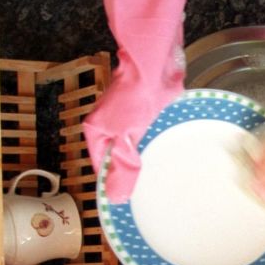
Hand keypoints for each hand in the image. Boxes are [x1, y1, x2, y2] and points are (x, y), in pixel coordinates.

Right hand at [83, 41, 185, 202]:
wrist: (154, 65)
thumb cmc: (136, 98)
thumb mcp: (126, 138)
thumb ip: (123, 166)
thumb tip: (115, 197)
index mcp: (96, 131)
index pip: (101, 166)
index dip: (113, 181)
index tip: (128, 199)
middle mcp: (108, 125)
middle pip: (117, 155)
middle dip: (131, 170)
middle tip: (148, 190)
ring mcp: (127, 116)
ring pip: (134, 146)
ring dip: (145, 156)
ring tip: (159, 175)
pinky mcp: (145, 110)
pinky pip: (148, 134)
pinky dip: (155, 143)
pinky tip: (167, 153)